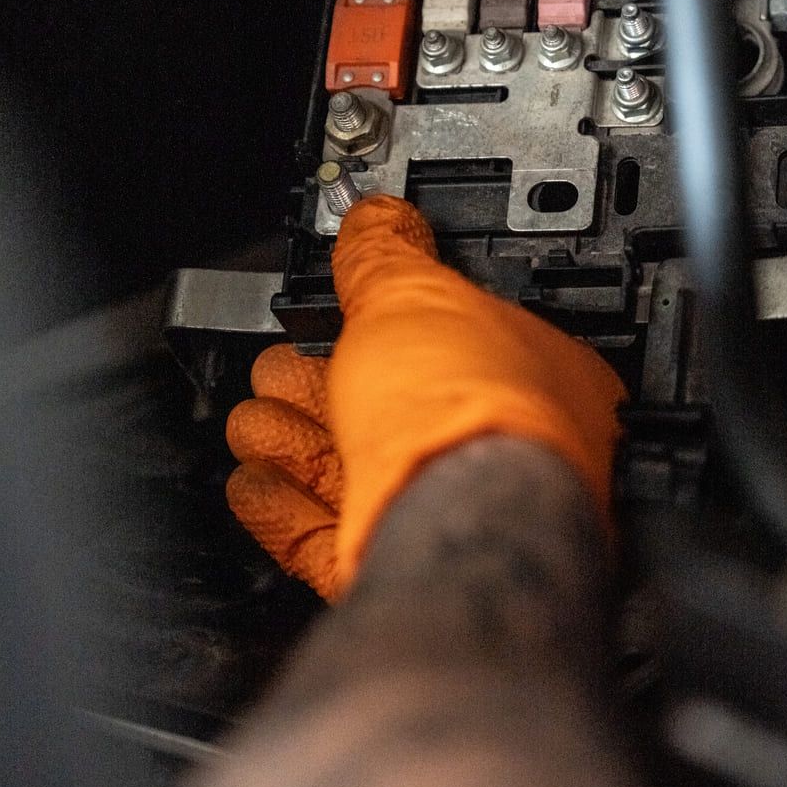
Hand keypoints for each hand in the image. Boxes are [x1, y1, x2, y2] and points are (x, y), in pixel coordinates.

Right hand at [226, 196, 626, 599]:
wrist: (448, 527)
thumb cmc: (469, 410)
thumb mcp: (414, 292)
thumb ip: (384, 256)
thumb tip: (375, 220)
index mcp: (533, 378)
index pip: (456, 339)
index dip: (392, 322)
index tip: (344, 313)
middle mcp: (496, 453)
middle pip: (390, 406)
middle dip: (322, 379)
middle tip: (282, 359)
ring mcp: (438, 513)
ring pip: (349, 469)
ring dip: (290, 435)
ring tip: (253, 410)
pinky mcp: (384, 566)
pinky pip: (320, 534)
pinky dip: (279, 503)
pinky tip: (254, 478)